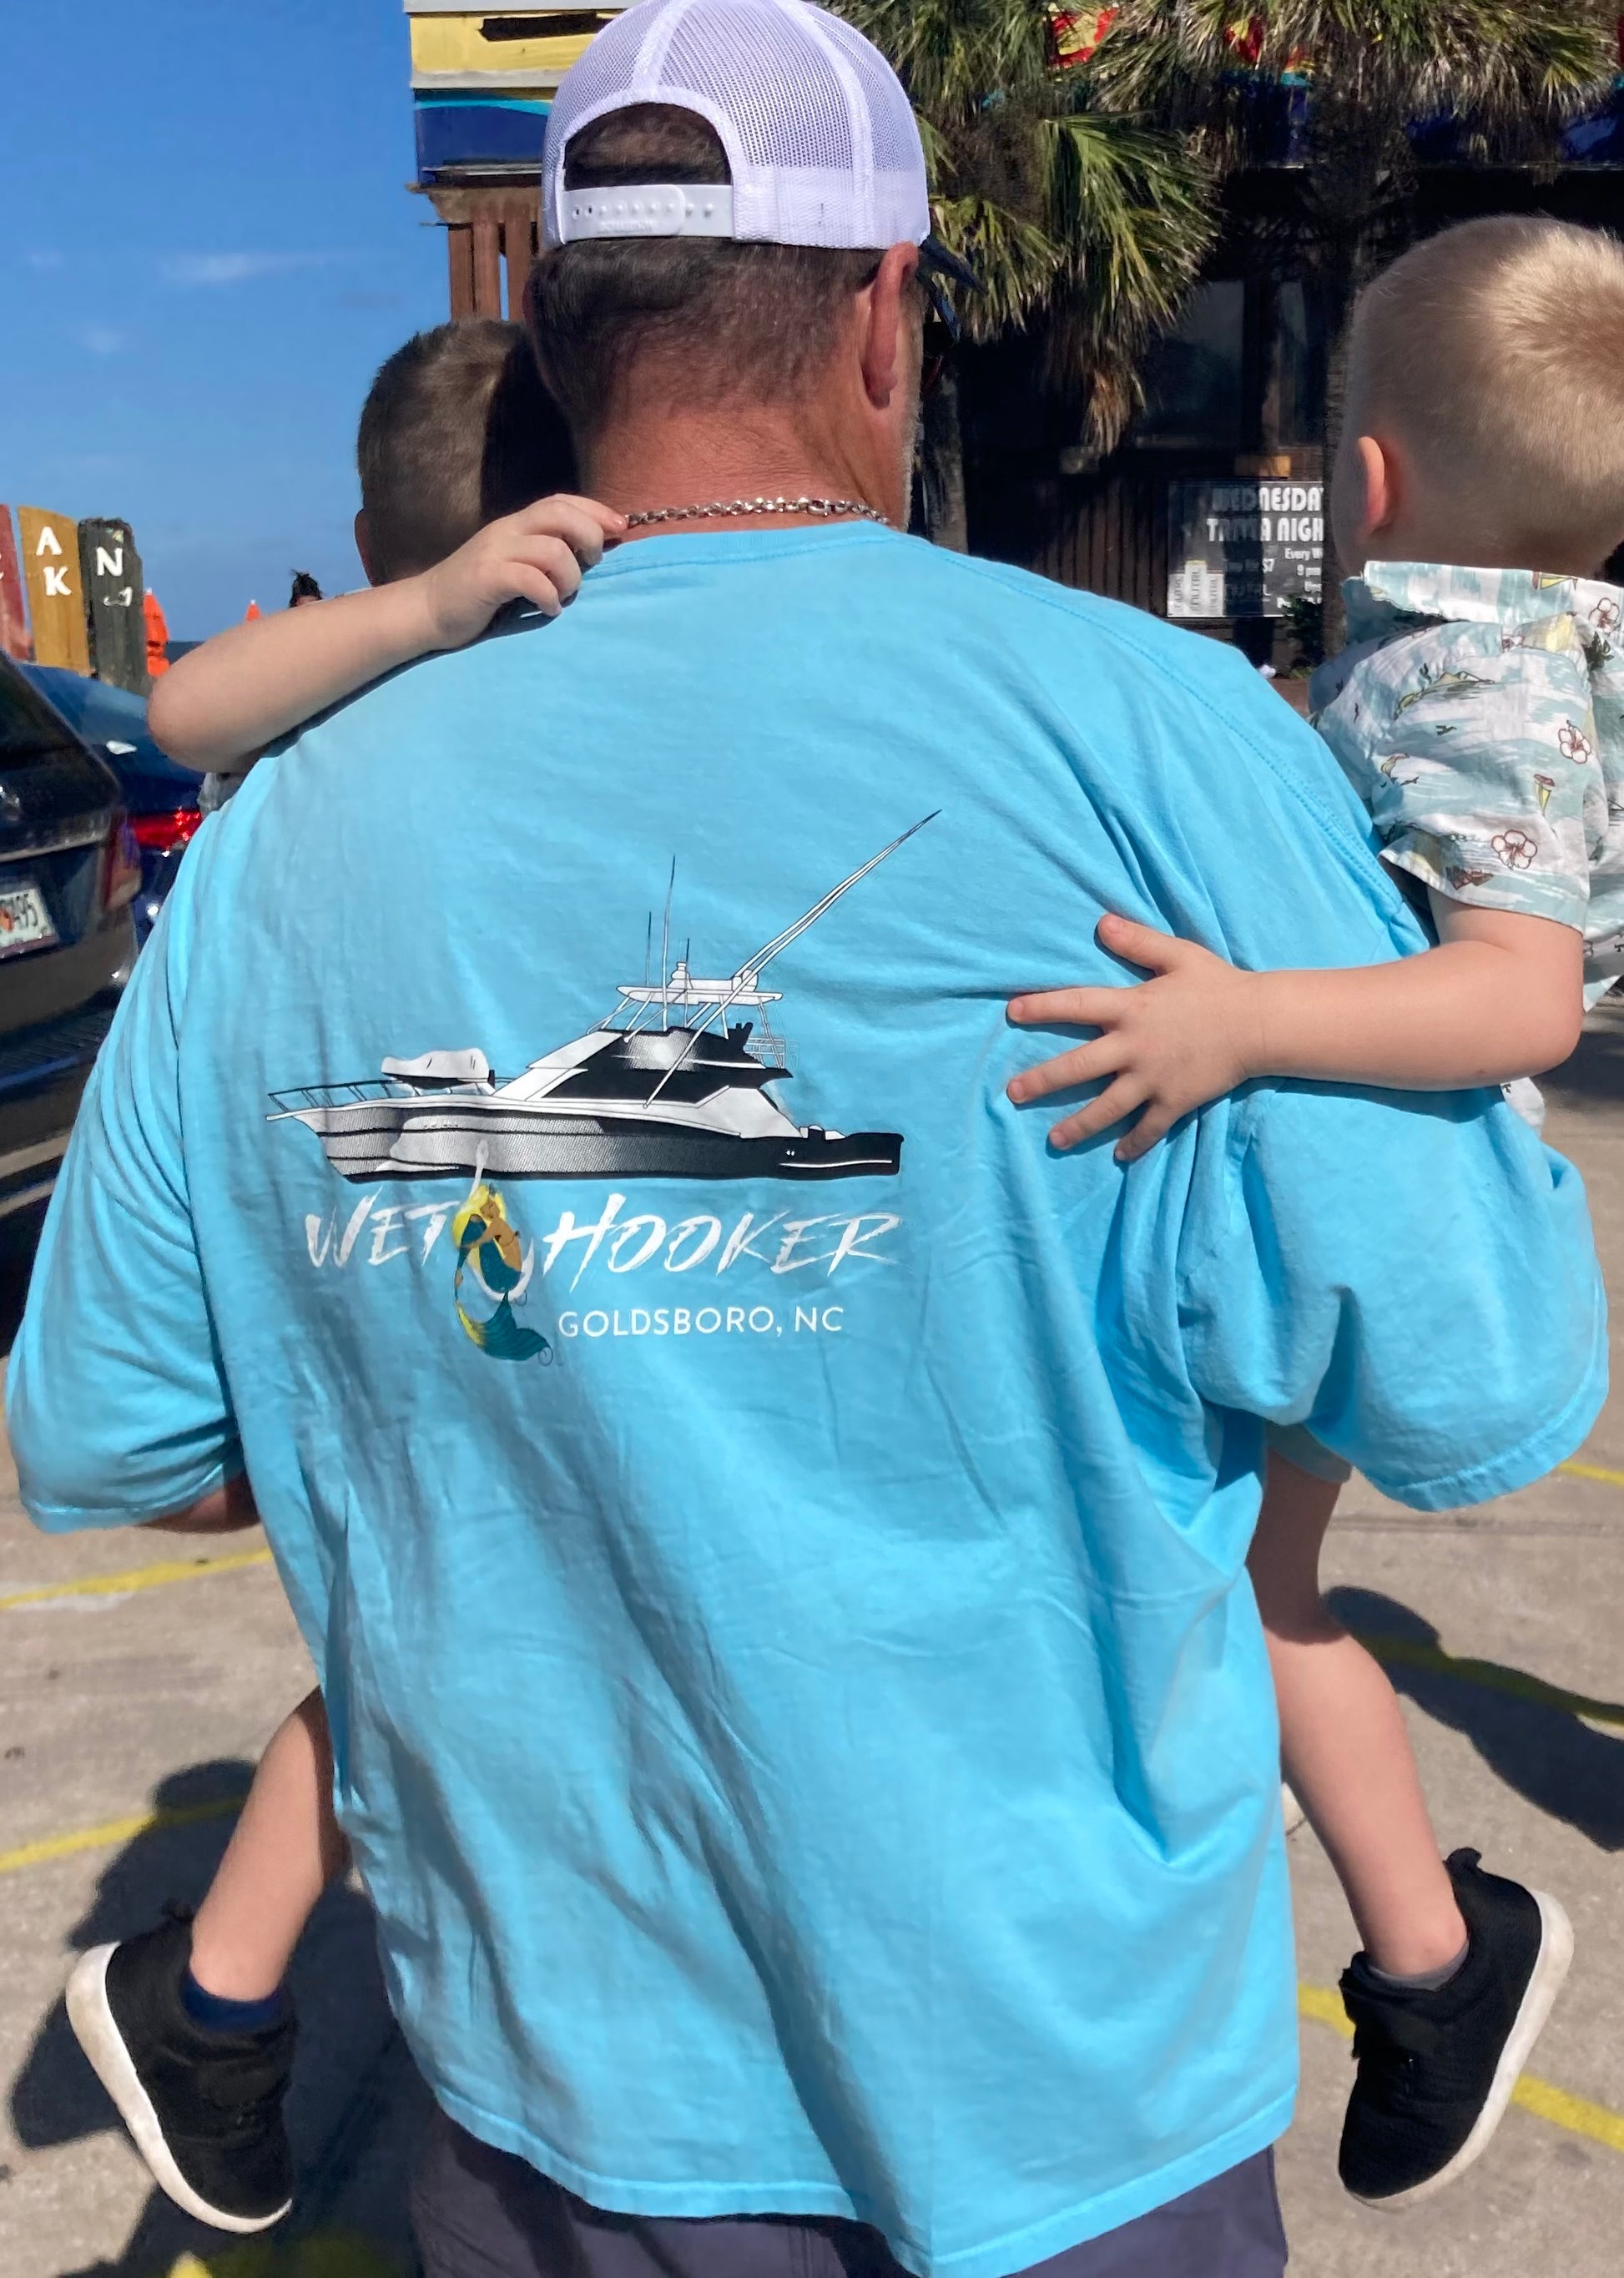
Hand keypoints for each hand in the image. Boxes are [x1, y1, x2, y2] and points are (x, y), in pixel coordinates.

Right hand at [413, 495, 626, 648]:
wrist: (427, 609)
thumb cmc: (477, 593)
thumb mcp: (514, 563)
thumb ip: (544, 552)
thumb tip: (591, 549)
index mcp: (516, 524)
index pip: (561, 501)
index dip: (596, 510)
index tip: (621, 528)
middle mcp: (507, 530)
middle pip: (561, 514)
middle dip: (589, 536)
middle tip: (591, 564)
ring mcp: (495, 552)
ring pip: (552, 548)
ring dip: (570, 576)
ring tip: (563, 595)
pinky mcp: (486, 578)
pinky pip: (531, 579)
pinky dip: (549, 596)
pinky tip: (548, 609)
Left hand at [1006, 914, 1265, 1160]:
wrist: (1260, 1023)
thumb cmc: (1218, 984)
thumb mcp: (1178, 955)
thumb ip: (1138, 941)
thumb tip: (1100, 922)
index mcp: (1131, 1007)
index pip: (1076, 1004)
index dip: (1042, 1007)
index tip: (1012, 1012)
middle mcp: (1134, 1046)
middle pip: (1079, 1067)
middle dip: (1043, 1081)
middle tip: (1012, 1094)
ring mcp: (1153, 1078)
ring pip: (1107, 1106)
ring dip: (1079, 1125)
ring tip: (1054, 1140)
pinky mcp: (1175, 1100)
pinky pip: (1150, 1127)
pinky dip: (1135, 1142)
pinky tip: (1119, 1155)